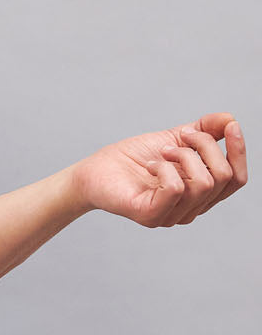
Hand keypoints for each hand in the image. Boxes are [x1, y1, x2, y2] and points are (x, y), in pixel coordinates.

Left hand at [69, 112, 247, 226]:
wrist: (96, 170)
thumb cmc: (134, 158)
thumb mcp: (175, 138)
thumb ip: (205, 130)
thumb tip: (231, 119)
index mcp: (201, 194)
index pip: (237, 179)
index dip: (239, 151)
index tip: (231, 126)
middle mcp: (191, 209)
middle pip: (224, 177)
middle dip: (206, 146)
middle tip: (180, 136)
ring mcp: (171, 216)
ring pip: (204, 183)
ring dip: (184, 155)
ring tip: (162, 152)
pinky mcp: (151, 216)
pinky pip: (176, 189)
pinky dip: (166, 168)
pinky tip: (151, 165)